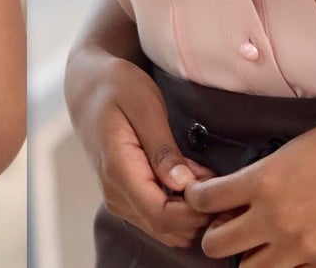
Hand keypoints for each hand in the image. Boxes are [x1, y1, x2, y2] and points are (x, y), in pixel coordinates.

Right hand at [67, 49, 216, 248]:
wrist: (89, 87)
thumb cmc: (117, 86)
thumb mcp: (144, 105)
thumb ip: (162, 147)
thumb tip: (183, 186)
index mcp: (119, 170)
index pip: (161, 216)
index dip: (195, 212)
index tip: (221, 191)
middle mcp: (116, 194)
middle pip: (167, 229)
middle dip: (201, 214)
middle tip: (227, 185)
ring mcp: (120, 199)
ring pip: (165, 228)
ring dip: (193, 211)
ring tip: (211, 178)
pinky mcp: (126, 197)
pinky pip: (159, 216)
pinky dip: (182, 206)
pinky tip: (195, 179)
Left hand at [182, 100, 315, 265]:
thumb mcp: (293, 149)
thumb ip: (263, 176)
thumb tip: (242, 194)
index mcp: (263, 182)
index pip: (205, 200)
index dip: (197, 198)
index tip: (200, 196)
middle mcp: (277, 220)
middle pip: (218, 245)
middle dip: (215, 233)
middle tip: (226, 222)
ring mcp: (305, 248)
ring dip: (248, 255)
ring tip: (257, 240)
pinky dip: (288, 265)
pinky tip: (295, 249)